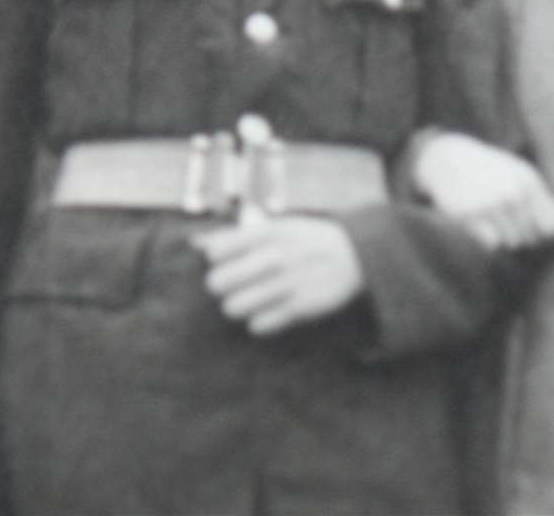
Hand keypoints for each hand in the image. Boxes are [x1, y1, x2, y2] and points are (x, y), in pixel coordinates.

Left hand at [192, 215, 364, 336]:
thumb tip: (197, 243)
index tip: (230, 261)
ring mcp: (287, 284)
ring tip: (251, 301)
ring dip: (238, 306)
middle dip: (223, 287)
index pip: (216, 253)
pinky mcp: (299, 309)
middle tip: (235, 286)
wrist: (356, 254)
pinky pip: (258, 325)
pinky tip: (270, 312)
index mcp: (268, 234)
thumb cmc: (309, 240)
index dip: (218, 260)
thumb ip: (238, 235)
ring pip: (234, 308)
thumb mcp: (278, 227)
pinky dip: (259, 322)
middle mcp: (275, 257)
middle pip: (218, 283)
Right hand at [412, 130, 553, 249]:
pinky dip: (488, 239)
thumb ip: (546, 202)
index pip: (553, 226)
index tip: (536, 230)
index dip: (546, 234)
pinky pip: (492, 245)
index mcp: (529, 182)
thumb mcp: (522, 176)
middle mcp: (512, 194)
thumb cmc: (492, 171)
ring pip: (512, 243)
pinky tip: (481, 222)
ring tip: (493, 218)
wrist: (449, 159)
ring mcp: (491, 205)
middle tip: (507, 219)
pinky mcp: (470, 217)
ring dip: (505, 237)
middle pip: (533, 238)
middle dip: (524, 235)